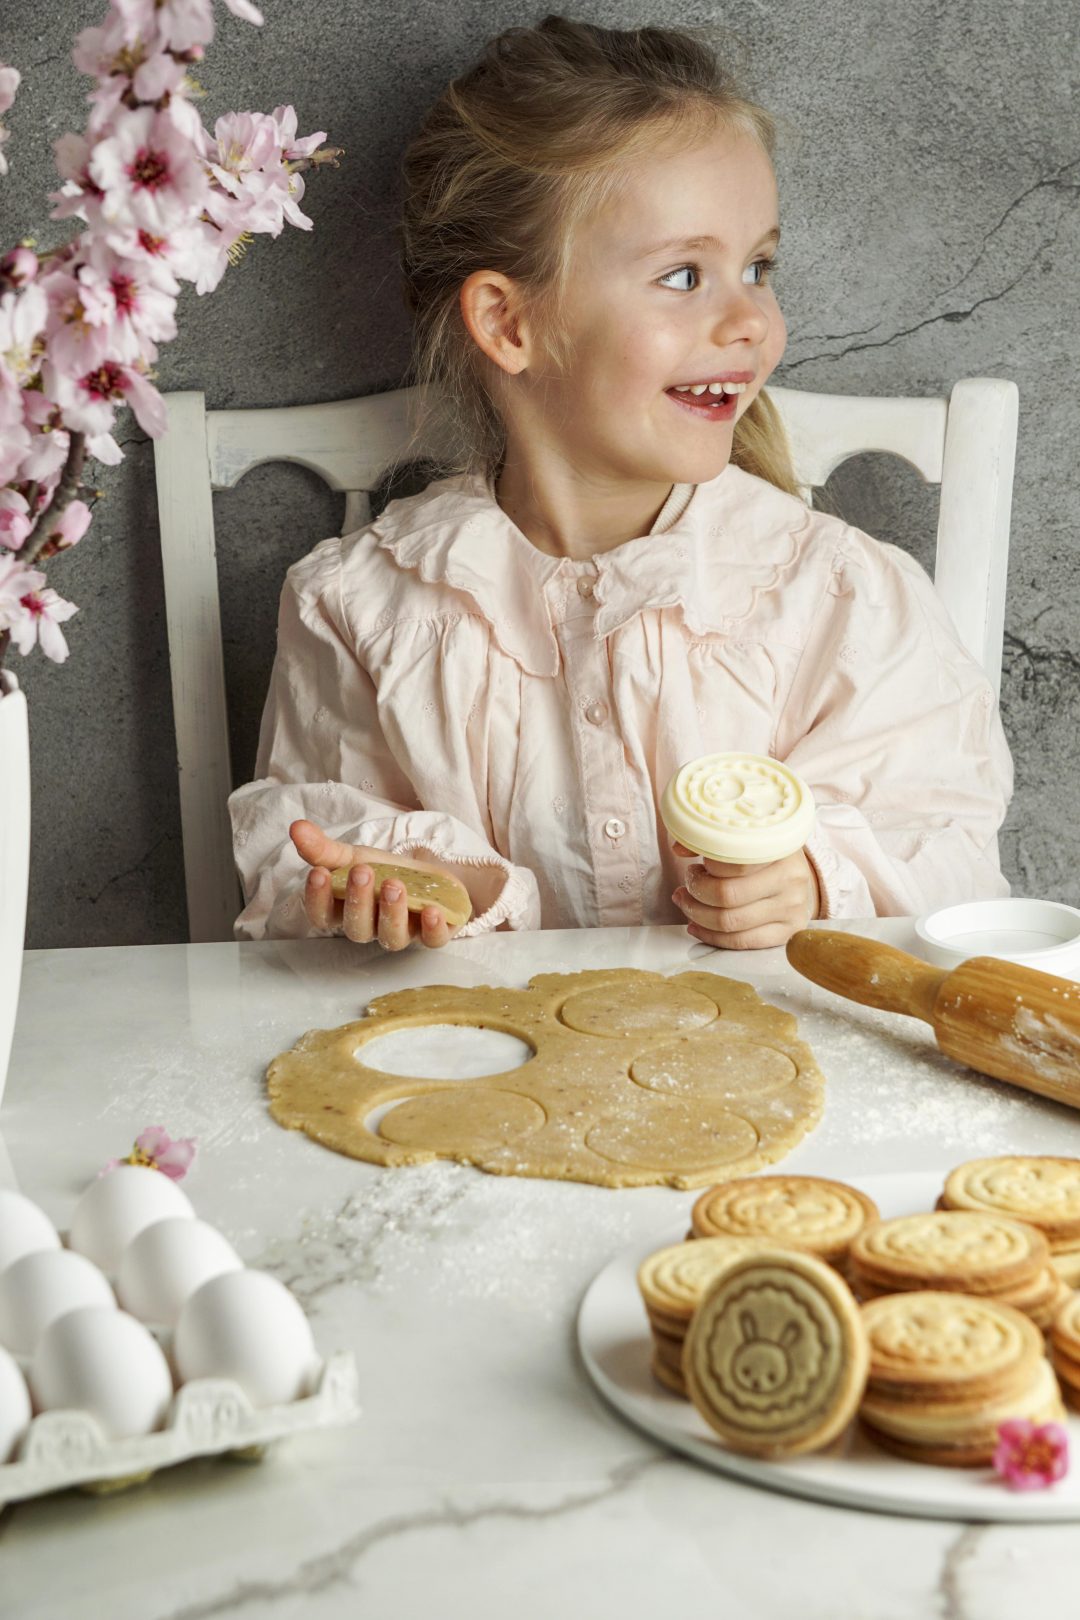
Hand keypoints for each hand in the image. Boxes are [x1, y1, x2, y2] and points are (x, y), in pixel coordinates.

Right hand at [290, 819, 455, 950]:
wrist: (429, 875)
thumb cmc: (384, 872)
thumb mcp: (353, 856)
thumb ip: (323, 849)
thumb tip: (296, 827)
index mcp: (344, 912)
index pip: (322, 916)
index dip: (317, 899)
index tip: (319, 873)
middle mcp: (370, 928)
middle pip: (357, 928)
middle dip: (358, 900)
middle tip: (362, 871)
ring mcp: (402, 934)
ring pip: (391, 937)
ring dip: (392, 912)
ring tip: (394, 885)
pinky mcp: (433, 934)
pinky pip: (432, 940)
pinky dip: (432, 928)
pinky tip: (432, 910)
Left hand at [671, 842, 819, 949]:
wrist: (797, 874)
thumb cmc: (763, 854)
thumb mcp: (745, 837)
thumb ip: (711, 838)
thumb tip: (679, 849)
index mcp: (780, 847)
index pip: (734, 862)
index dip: (706, 868)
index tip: (696, 867)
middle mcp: (791, 877)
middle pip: (728, 895)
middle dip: (696, 893)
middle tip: (686, 886)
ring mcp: (792, 907)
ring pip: (730, 921)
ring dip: (697, 914)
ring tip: (687, 903)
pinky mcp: (788, 931)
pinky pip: (741, 942)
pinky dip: (711, 936)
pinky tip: (696, 926)